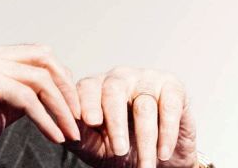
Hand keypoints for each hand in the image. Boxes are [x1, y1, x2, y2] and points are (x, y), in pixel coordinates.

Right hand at [0, 45, 81, 167]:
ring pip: (39, 79)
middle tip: (78, 117)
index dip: (60, 77)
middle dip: (66, 88)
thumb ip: (21, 94)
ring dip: (61, 108)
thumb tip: (53, 93)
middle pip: (42, 58)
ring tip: (71, 132)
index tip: (72, 106)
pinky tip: (54, 136)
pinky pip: (27, 99)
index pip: (37, 54)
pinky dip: (47, 119)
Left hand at [72, 67, 197, 167]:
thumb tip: (64, 130)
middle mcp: (118, 78)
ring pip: (144, 104)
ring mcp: (145, 79)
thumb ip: (79, 135)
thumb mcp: (95, 146)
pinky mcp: (172, 86)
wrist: (157, 160)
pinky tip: (163, 153)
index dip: (87, 103)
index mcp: (94, 87)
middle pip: (113, 91)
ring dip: (145, 139)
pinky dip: (167, 133)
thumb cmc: (120, 150)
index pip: (86, 88)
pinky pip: (169, 107)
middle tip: (119, 149)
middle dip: (116, 123)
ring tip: (145, 165)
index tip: (90, 122)